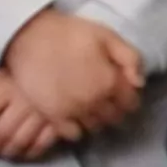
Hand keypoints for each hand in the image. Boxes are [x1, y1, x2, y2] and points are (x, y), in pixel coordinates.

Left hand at [0, 71, 79, 162]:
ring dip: (8, 151)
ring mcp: (42, 115)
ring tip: (1, 154)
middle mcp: (22, 105)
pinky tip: (24, 155)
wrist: (73, 58)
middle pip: (0, 132)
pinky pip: (44, 142)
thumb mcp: (9, 67)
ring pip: (20, 140)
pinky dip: (32, 152)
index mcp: (6, 90)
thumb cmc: (35, 62)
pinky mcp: (60, 122)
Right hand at [3, 7, 144, 133]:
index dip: (129, 98)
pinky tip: (74, 117)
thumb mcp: (107, 35)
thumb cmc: (68, 33)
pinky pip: (72, 134)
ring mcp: (72, 110)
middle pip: (114, 118)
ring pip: (94, 127)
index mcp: (110, 82)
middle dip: (115, 110)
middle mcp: (94, 101)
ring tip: (90, 108)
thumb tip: (139, 83)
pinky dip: (77, 130)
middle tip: (106, 100)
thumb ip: (130, 58)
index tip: (122, 93)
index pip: (131, 103)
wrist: (28, 36)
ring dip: (96, 120)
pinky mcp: (52, 115)